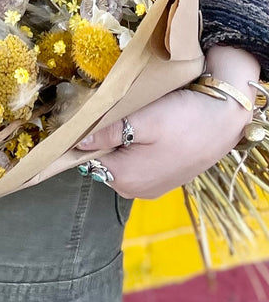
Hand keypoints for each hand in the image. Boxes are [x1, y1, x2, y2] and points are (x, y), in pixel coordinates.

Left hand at [73, 85, 250, 198]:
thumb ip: (108, 133)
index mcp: (124, 179)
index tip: (86, 117)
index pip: (86, 158)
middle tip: (111, 112)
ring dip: (118, 140)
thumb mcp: (142, 120)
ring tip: (130, 118)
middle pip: (101, 160)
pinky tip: (145, 128)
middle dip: (102, 138)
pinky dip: (134, 145)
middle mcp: (134, 190)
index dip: (83, 137)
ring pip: (119, 159)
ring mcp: (149, 187)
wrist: (223, 122)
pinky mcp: (161, 178)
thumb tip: (79, 143)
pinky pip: (136, 162)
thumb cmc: (183, 119)